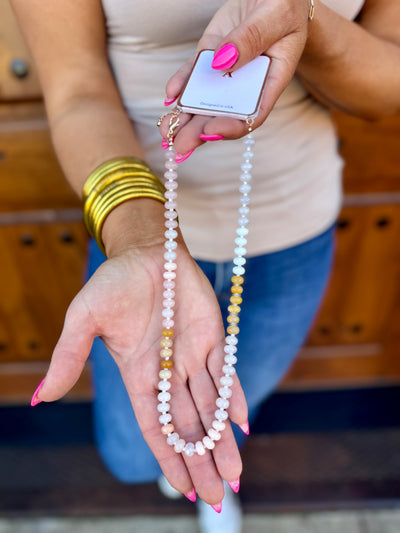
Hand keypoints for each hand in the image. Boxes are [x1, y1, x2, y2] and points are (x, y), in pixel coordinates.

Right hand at [33, 238, 246, 504]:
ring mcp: (192, 356)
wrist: (145, 251)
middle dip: (201, 461)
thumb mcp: (83, 320)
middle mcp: (167, 373)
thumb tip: (41, 397)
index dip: (170, 458)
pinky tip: (243, 423)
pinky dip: (234, 397)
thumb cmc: (112, 283)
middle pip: (187, 426)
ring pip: (210, 406)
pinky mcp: (213, 336)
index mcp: (138, 375)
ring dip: (222, 440)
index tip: (184, 490)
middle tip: (217, 499)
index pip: (155, 427)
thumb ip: (68, 358)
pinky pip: (226, 373)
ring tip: (234, 475)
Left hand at [160, 0, 311, 154]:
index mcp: (272, 80)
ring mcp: (226, 72)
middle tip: (179, 147)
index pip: (252, 114)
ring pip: (204, 100)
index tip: (209, 131)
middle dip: (198, 132)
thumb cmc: (285, 3)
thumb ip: (251, 39)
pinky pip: (193, 75)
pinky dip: (180, 86)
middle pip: (222, 115)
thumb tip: (220, 63)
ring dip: (184, 118)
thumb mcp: (275, 16)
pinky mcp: (210, 57)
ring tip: (165, 130)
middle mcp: (247, 83)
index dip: (231, 127)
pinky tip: (169, 96)